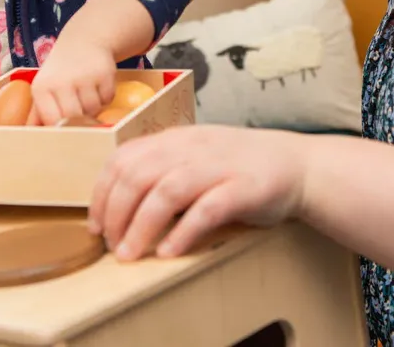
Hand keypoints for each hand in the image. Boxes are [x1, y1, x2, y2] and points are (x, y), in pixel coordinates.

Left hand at [27, 37, 116, 124]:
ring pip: (93, 110)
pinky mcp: (104, 73)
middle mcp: (61, 81)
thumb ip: (39, 112)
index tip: (66, 128)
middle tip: (81, 113)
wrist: (83, 41)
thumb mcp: (45, 87)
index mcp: (42, 88)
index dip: (61, 129)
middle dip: (79, 120)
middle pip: (74, 118)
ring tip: (88, 96)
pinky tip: (99, 87)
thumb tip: (33, 134)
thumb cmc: (61, 71)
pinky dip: (106, 98)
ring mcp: (84, 77)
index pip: (52, 121)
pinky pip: (108, 99)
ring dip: (94, 109)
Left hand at [88, 125, 308, 260]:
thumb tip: (117, 201)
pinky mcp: (244, 188)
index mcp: (176, 139)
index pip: (124, 158)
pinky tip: (169, 251)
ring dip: (141, 226)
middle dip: (116, 213)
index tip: (95, 224)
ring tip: (130, 254)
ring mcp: (218, 166)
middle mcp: (193, 148)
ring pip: (167, 191)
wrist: (298, 164)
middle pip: (139, 175)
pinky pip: (208, 209)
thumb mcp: (195, 155)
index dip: (102, 192)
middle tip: (111, 246)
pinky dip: (183, 231)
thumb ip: (161, 167)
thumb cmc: (240, 166)